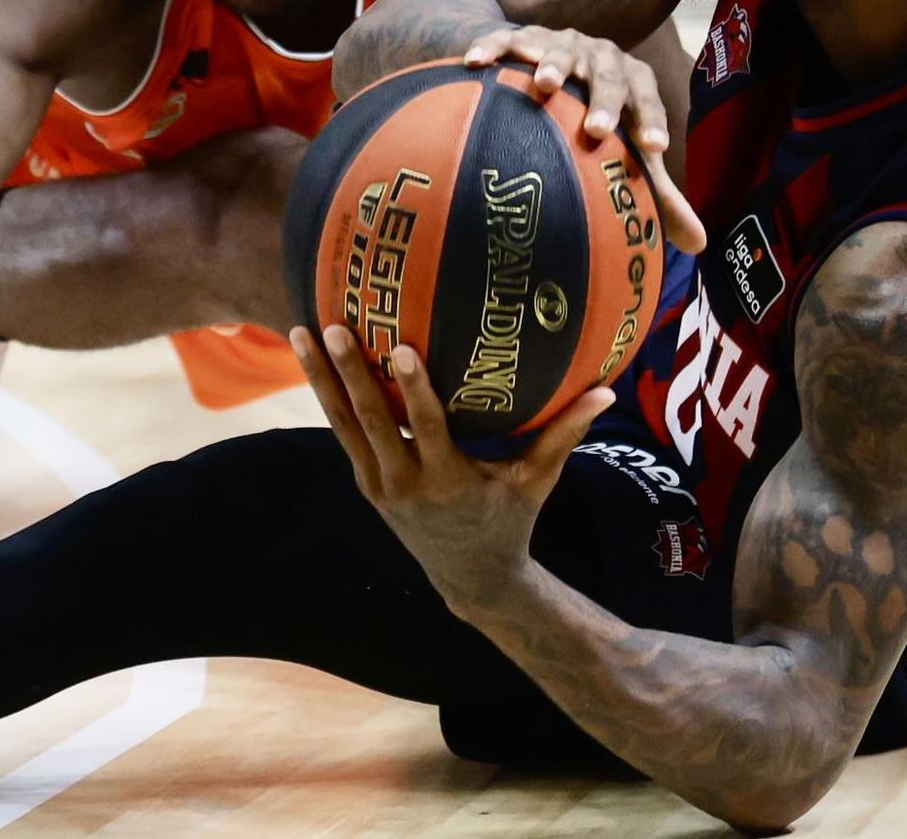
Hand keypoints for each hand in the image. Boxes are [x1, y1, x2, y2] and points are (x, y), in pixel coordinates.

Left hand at [292, 324, 613, 613]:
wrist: (471, 578)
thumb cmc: (511, 521)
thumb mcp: (536, 481)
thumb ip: (564, 435)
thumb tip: (605, 390)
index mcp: (447, 480)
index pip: (425, 427)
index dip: (412, 389)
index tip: (400, 348)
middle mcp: (405, 483)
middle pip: (371, 421)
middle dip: (350, 373)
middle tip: (332, 328)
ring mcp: (379, 485)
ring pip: (344, 425)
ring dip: (321, 379)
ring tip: (301, 332)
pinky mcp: (366, 484)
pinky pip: (343, 435)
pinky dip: (329, 398)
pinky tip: (315, 359)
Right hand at [462, 24, 705, 253]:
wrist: (550, 64)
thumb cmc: (592, 118)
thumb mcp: (626, 147)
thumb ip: (658, 191)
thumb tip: (697, 243)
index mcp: (630, 80)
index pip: (647, 98)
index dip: (652, 120)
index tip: (654, 149)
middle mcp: (599, 56)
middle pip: (607, 74)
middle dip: (603, 99)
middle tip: (597, 129)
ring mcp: (559, 42)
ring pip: (559, 48)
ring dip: (555, 63)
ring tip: (545, 85)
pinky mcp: (520, 37)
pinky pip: (504, 39)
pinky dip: (491, 47)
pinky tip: (475, 63)